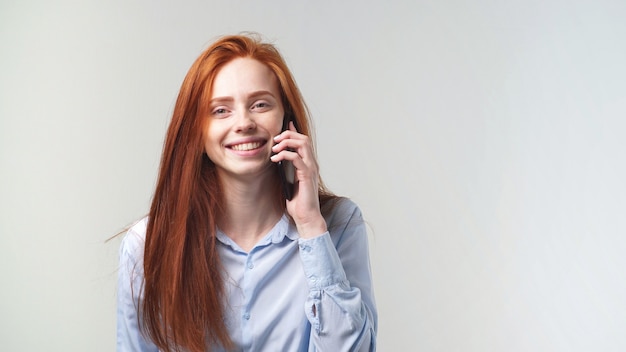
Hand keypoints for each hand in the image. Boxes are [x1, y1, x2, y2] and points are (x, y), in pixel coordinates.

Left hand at [271, 122, 326, 237]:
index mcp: (308, 164)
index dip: (294, 131)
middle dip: (288, 135)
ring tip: (275, 147)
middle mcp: (312, 164)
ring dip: (287, 142)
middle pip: (303, 139)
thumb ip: (287, 169)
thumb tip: (277, 159)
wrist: (306, 216)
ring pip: (302, 144)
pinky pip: (297, 158)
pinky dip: (285, 155)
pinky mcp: (307, 175)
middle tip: (275, 139)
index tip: (284, 126)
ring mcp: (311, 169)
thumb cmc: (299, 202)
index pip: (303, 142)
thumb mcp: (289, 181)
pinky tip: (275, 159)